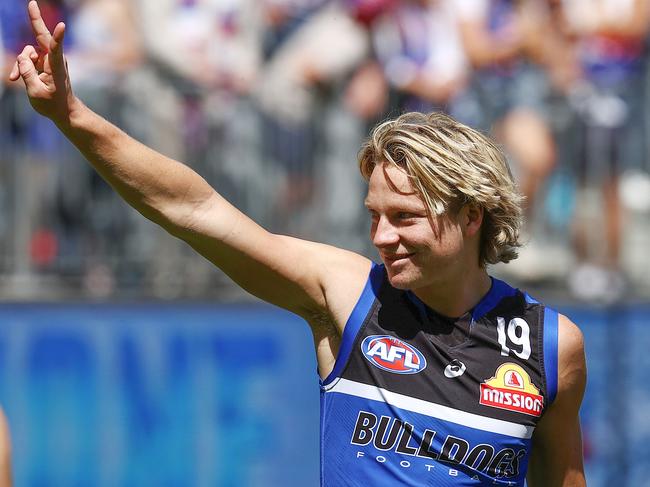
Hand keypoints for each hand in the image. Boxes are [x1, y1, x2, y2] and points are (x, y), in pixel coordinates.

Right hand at [8, 1, 75, 126]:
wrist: (63, 110)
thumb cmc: (52, 104)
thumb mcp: (35, 92)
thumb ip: (26, 73)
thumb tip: (23, 57)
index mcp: (56, 67)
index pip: (56, 49)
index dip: (58, 37)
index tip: (62, 26)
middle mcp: (54, 60)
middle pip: (41, 36)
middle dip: (35, 19)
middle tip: (31, 3)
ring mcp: (49, 59)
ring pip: (28, 53)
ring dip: (20, 65)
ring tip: (15, 79)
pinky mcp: (44, 62)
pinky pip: (28, 60)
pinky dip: (21, 68)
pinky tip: (15, 78)